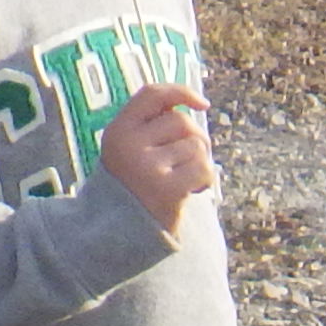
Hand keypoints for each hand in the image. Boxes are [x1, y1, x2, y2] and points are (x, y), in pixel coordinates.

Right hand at [99, 82, 216, 233]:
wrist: (121, 233)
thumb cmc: (135, 185)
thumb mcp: (132, 149)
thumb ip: (154, 124)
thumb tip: (196, 101)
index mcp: (118, 130)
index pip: (152, 94)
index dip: (180, 92)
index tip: (202, 103)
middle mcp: (130, 145)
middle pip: (181, 121)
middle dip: (195, 138)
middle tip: (189, 160)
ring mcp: (147, 167)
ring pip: (195, 146)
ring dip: (199, 162)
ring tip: (183, 179)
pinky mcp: (167, 189)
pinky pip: (204, 168)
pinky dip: (206, 179)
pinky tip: (193, 190)